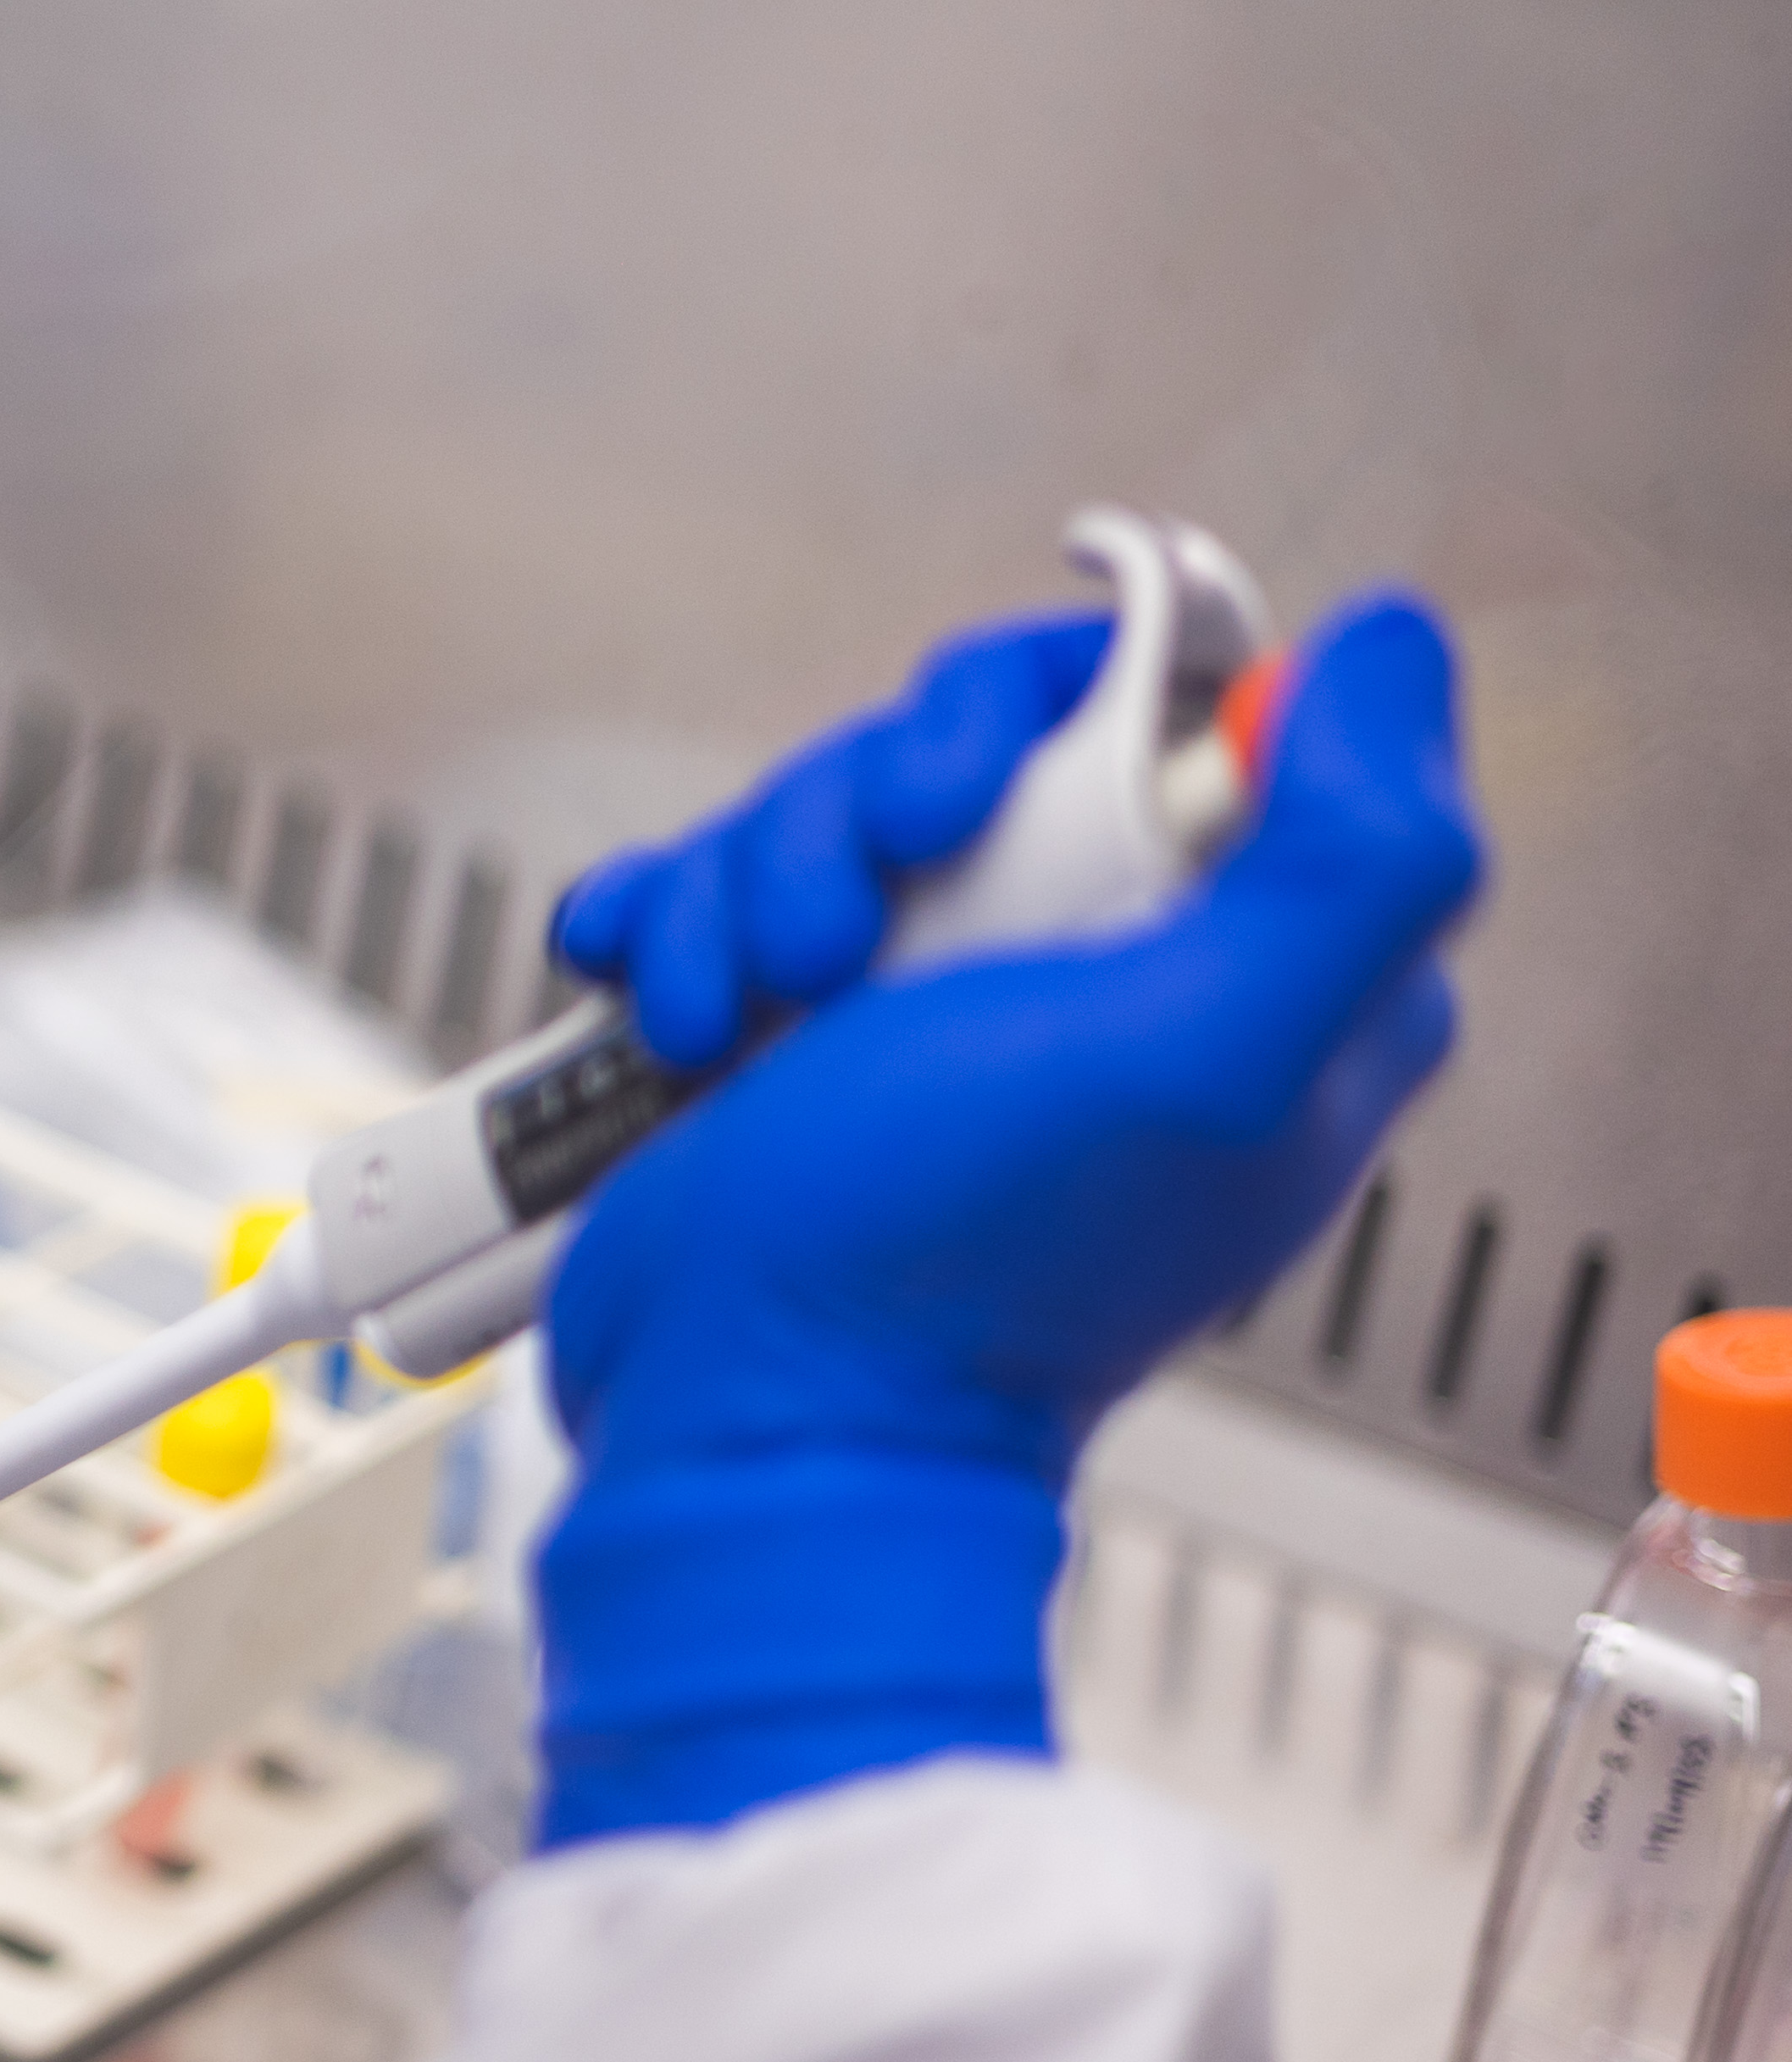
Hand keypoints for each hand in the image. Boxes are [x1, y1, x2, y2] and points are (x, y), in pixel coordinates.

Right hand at [533, 597, 1480, 1842]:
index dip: (1051, 718)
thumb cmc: (957, 1268)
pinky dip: (673, 930)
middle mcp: (1101, 966)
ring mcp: (939, 995)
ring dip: (753, 891)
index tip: (970, 810)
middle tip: (843, 941)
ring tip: (746, 1019)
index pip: (1185, 703)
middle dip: (865, 810)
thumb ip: (1357, 856)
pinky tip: (676, 1016)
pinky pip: (722, 884)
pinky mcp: (799, 1028)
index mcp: (1248, 963)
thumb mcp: (1208, 1056)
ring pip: (833, 806)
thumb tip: (1387, 649)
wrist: (748, 1411)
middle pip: (979, 736)